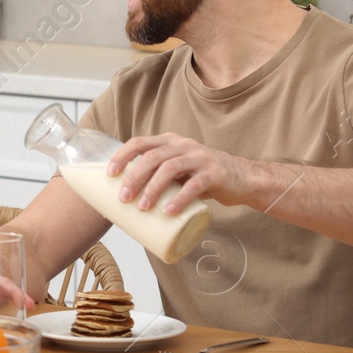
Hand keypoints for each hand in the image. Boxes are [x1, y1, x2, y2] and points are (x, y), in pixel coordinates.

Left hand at [109, 133, 250, 213]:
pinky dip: (179, 199)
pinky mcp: (215, 174)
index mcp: (170, 142)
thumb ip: (157, 175)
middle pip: (152, 157)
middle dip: (133, 177)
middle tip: (123, 198)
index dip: (122, 156)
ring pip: (170, 169)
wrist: (243, 179)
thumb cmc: (201, 177)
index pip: (140, 142)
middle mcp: (184, 145)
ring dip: (152, 189)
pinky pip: (195, 185)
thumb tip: (121, 198)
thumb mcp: (178, 170)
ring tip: (141, 207)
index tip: (110, 173)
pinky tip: (168, 211)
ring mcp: (200, 158)